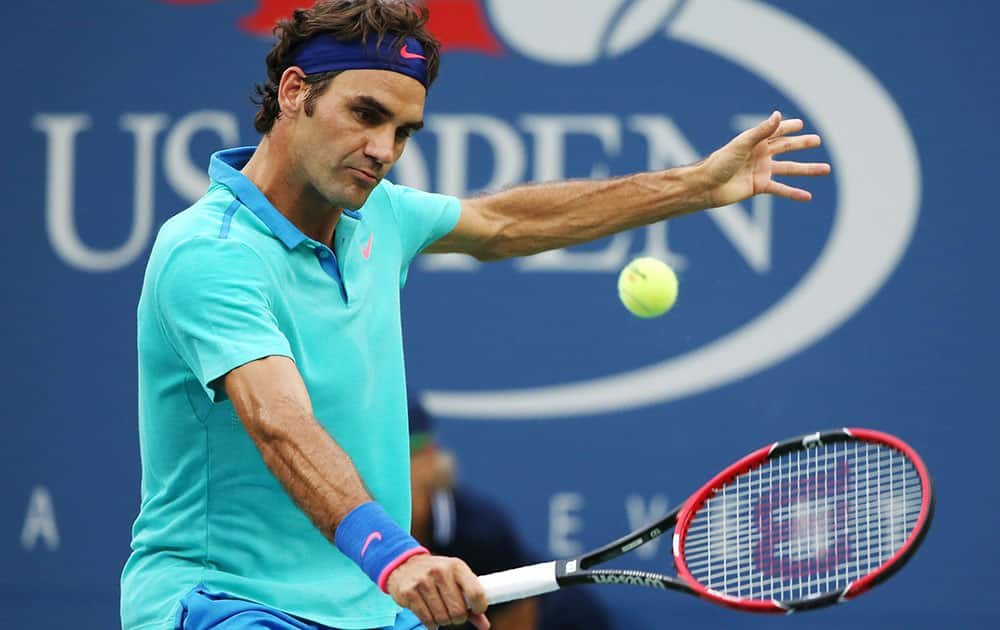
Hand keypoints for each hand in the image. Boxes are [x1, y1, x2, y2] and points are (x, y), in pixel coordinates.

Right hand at [386, 554, 489, 629]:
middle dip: (458, 617)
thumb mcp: (456, 579)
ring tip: (440, 611)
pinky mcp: (409, 592)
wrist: (405, 564)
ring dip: (444, 620)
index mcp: (456, 566)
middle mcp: (440, 571)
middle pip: (458, 611)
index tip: (477, 610)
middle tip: (454, 613)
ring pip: (442, 617)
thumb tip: (485, 625)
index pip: (476, 592)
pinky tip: (430, 615)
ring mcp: (423, 581)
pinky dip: (431, 623)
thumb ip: (471, 600)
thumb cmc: (437, 574)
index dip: (480, 607)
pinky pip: (427, 620)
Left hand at [700, 111, 830, 207]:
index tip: (800, 124)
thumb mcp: (743, 144)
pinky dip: (794, 193)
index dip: (787, 126)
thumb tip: (778, 115)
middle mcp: (760, 154)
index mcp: (755, 141)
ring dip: (807, 169)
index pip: (776, 130)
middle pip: (786, 148)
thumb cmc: (720, 162)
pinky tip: (808, 196)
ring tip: (825, 169)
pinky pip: (781, 189)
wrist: (707, 186)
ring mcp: (761, 171)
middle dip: (801, 144)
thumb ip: (762, 131)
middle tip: (817, 140)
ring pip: (789, 169)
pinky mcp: (760, 186)